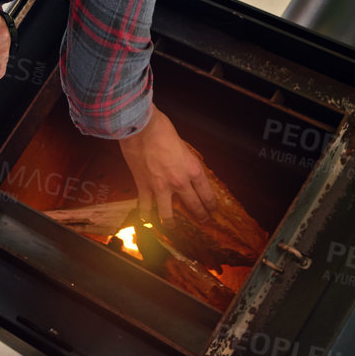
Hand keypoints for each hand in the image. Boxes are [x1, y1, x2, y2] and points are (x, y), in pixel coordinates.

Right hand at [117, 106, 216, 224]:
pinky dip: (146, 216)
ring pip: (168, 215)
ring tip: (172, 228)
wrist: (141, 127)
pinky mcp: (144, 187)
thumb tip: (182, 167)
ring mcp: (161, 187)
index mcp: (193, 169)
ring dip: (171, 224)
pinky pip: (145, 207)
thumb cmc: (162, 129)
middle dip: (200, 216)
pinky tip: (147, 221)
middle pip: (194, 205)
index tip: (213, 210)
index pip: (207, 193)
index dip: (211, 205)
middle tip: (203, 221)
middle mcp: (180, 182)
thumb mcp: (183, 146)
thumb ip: (184, 161)